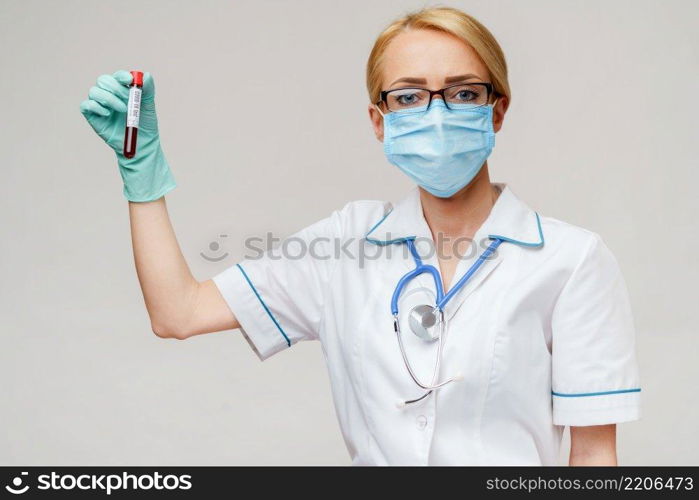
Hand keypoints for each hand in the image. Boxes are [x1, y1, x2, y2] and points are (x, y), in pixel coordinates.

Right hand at [80, 70, 175, 201]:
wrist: (141, 145)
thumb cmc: (145, 125)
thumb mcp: (148, 107)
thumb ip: (148, 91)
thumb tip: (147, 75)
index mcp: (123, 90)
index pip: (118, 76)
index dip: (121, 76)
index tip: (129, 81)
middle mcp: (109, 94)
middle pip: (103, 80)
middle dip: (115, 88)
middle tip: (127, 100)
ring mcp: (100, 105)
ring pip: (94, 91)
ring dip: (108, 98)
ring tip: (122, 110)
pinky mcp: (92, 116)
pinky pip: (86, 105)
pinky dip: (95, 106)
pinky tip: (107, 114)